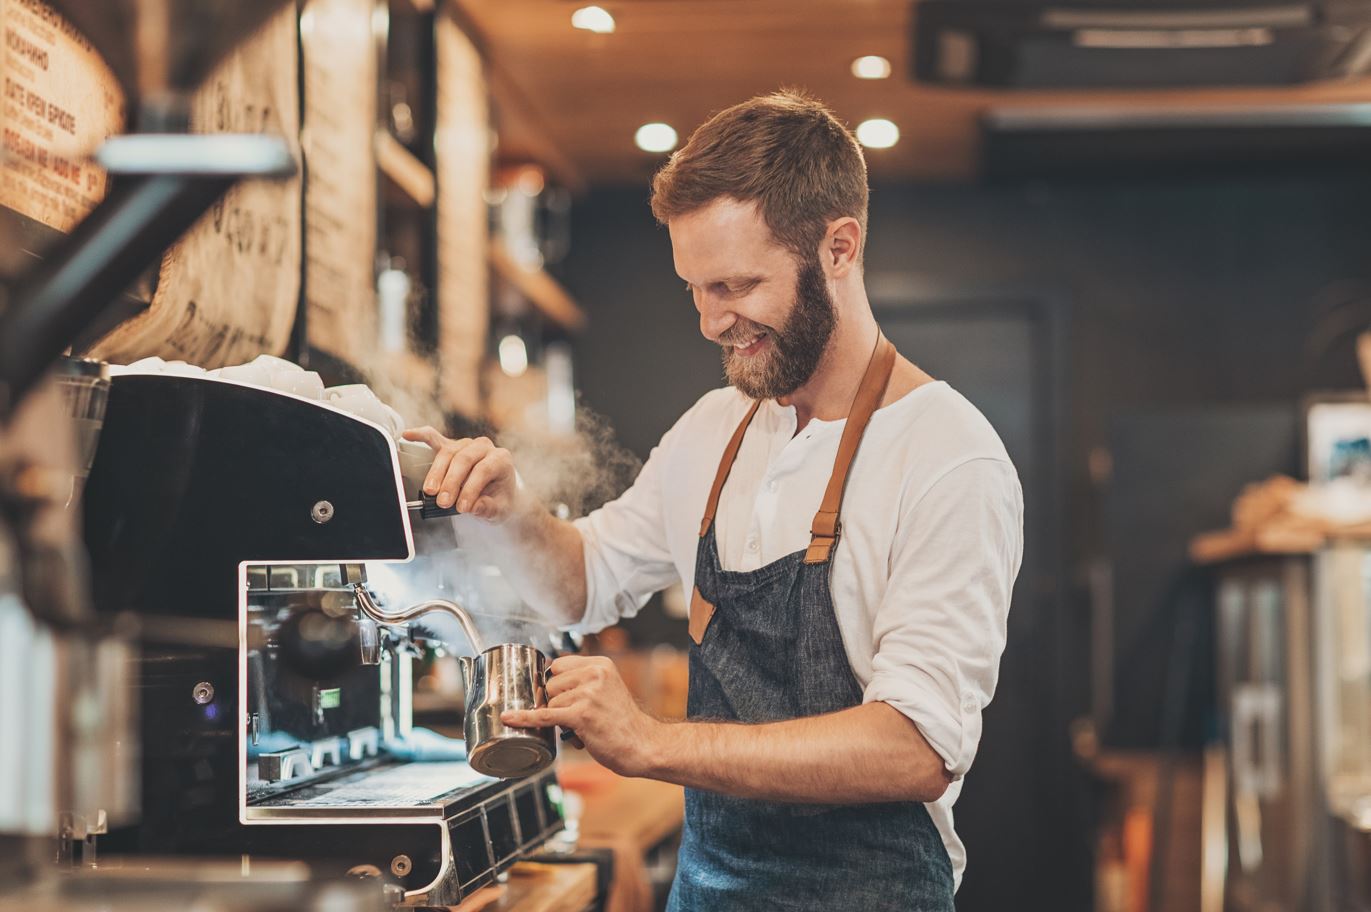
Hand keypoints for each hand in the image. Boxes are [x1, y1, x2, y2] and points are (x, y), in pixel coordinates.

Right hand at [401, 427, 517, 522]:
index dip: (471, 488)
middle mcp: (484, 447)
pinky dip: (421, 436)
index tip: (462, 507)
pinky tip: (409, 435)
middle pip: (464, 459)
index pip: (483, 470)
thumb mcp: (500, 509)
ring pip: (448, 452)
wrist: (497, 493)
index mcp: (501, 459)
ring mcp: (466, 444)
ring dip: (437, 472)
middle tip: (443, 502)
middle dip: (451, 482)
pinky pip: (435, 438)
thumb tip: (475, 507)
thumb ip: (489, 507)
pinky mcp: (450, 446)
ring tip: (430, 491)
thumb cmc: (498, 500)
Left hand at [501, 655, 662, 777]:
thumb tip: (547, 684)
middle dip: (556, 702)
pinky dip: (525, 718)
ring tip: (584, 727)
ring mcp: (588, 694)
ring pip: (550, 702)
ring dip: (560, 718)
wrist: (642, 745)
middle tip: (578, 717)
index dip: (554, 683)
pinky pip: (544, 715)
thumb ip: (583, 681)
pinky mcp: (581, 715)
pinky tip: (510, 718)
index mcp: (600, 664)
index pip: (558, 665)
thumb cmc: (622, 723)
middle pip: (550, 684)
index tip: (558, 696)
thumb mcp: (607, 689)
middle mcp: (594, 674)